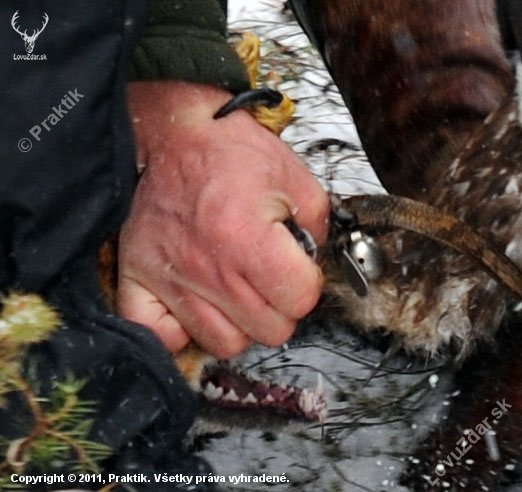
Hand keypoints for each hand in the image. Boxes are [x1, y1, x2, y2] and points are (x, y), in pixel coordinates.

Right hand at [117, 81, 328, 358]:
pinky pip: (162, 336)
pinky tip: (194, 304)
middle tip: (270, 279)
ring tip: (236, 292)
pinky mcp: (138, 279)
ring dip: (240, 322)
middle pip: (270, 330)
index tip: (298, 270)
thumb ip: (318, 227)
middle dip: (280, 305)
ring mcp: (168, 278)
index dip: (307, 284)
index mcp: (247, 236)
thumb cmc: (228, 153)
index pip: (300, 299)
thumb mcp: (294, 177)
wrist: (173, 136)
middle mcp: (207, 266)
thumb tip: (313, 264)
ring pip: (225, 343)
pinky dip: (181, 330)